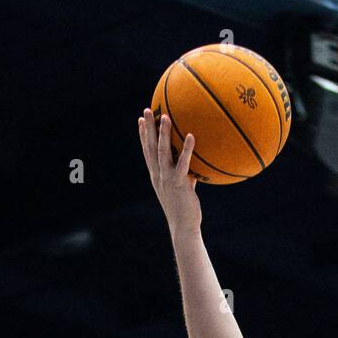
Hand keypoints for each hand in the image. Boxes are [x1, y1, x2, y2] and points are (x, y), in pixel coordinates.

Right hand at [138, 107, 202, 239]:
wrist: (183, 227)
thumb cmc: (184, 209)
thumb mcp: (182, 188)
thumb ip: (186, 175)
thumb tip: (196, 165)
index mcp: (156, 176)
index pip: (147, 152)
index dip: (143, 135)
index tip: (141, 119)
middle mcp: (158, 175)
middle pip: (150, 148)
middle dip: (148, 128)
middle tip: (146, 110)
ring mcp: (167, 179)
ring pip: (163, 152)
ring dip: (163, 134)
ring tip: (165, 116)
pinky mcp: (179, 184)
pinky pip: (183, 164)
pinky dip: (186, 150)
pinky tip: (191, 136)